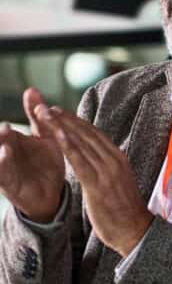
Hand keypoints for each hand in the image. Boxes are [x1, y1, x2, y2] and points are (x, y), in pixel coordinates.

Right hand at [0, 89, 65, 221]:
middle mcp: (6, 152)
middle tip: (6, 127)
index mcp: (15, 140)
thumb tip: (31, 89)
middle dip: (1, 133)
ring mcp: (6, 168)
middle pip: (0, 140)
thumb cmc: (47, 163)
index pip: (6, 128)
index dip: (7, 123)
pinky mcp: (8, 183)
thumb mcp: (45, 136)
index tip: (8, 117)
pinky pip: (1, 173)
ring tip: (5, 137)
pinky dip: (1, 164)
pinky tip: (5, 154)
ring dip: (0, 148)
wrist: (53, 193)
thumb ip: (37, 115)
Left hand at [36, 102, 150, 256]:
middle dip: (64, 119)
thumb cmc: (124, 210)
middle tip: (46, 107)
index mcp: (119, 158)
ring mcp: (107, 171)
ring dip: (61, 127)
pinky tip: (55, 135)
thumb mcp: (116, 182)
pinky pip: (79, 161)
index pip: (94, 134)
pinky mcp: (97, 184)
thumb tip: (93, 159)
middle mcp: (114, 160)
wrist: (135, 231)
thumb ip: (105, 167)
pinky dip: (66, 146)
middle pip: (86, 134)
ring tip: (45, 115)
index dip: (75, 121)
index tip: (59, 112)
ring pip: (80, 143)